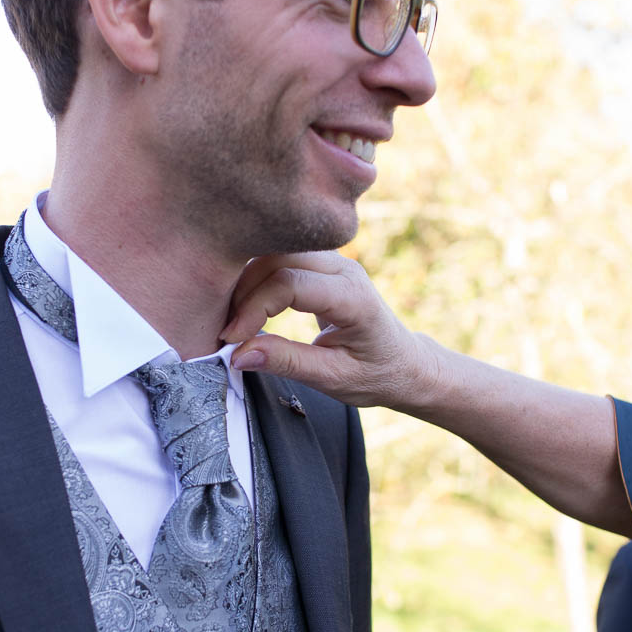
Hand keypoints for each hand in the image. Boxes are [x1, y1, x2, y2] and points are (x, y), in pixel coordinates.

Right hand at [220, 252, 439, 409]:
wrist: (404, 364)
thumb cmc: (375, 374)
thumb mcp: (332, 378)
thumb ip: (287, 363)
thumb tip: (238, 354)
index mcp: (353, 297)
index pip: (289, 284)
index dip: (254, 309)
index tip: (232, 339)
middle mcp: (344, 268)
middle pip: (277, 258)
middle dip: (244, 291)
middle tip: (228, 328)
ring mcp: (334, 261)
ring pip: (274, 253)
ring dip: (247, 283)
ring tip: (235, 320)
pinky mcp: (321, 265)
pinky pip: (280, 258)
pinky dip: (257, 279)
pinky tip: (247, 308)